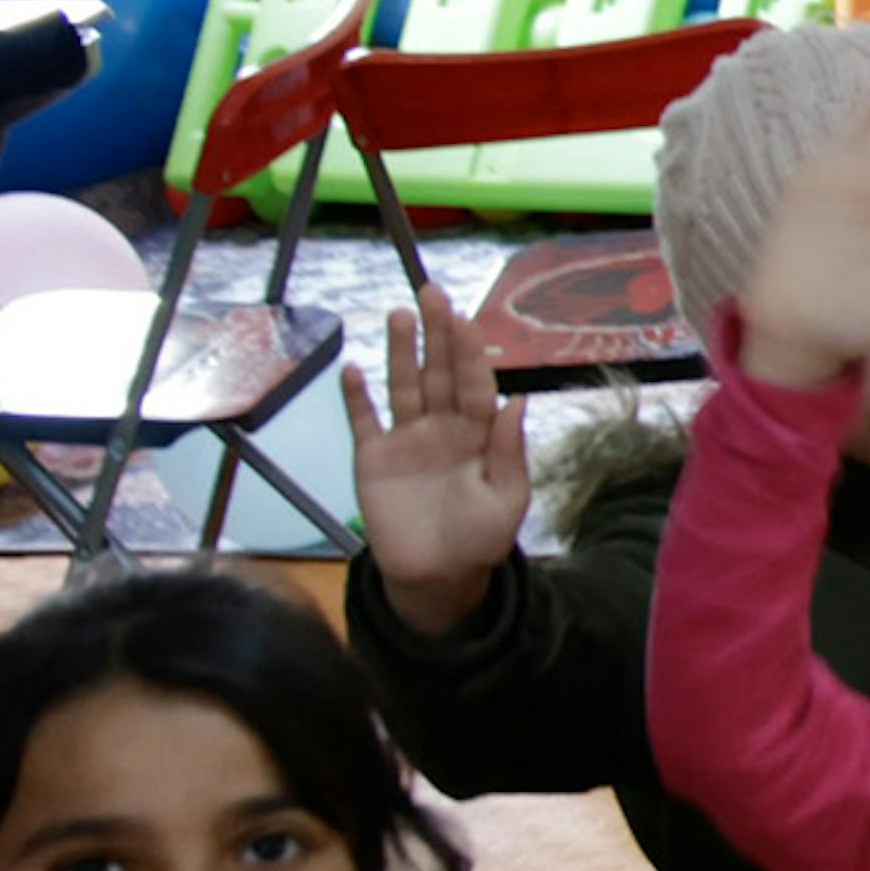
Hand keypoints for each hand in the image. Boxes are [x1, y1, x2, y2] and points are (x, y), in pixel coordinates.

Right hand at [351, 300, 532, 626]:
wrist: (436, 578)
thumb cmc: (479, 539)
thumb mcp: (506, 501)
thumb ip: (509, 453)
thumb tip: (517, 401)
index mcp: (479, 435)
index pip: (475, 384)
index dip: (469, 353)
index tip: (464, 318)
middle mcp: (443, 428)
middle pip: (439, 372)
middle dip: (437, 334)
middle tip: (432, 292)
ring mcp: (406, 439)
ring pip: (403, 385)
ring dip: (400, 351)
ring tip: (400, 314)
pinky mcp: (373, 458)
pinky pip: (362, 421)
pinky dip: (355, 397)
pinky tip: (352, 369)